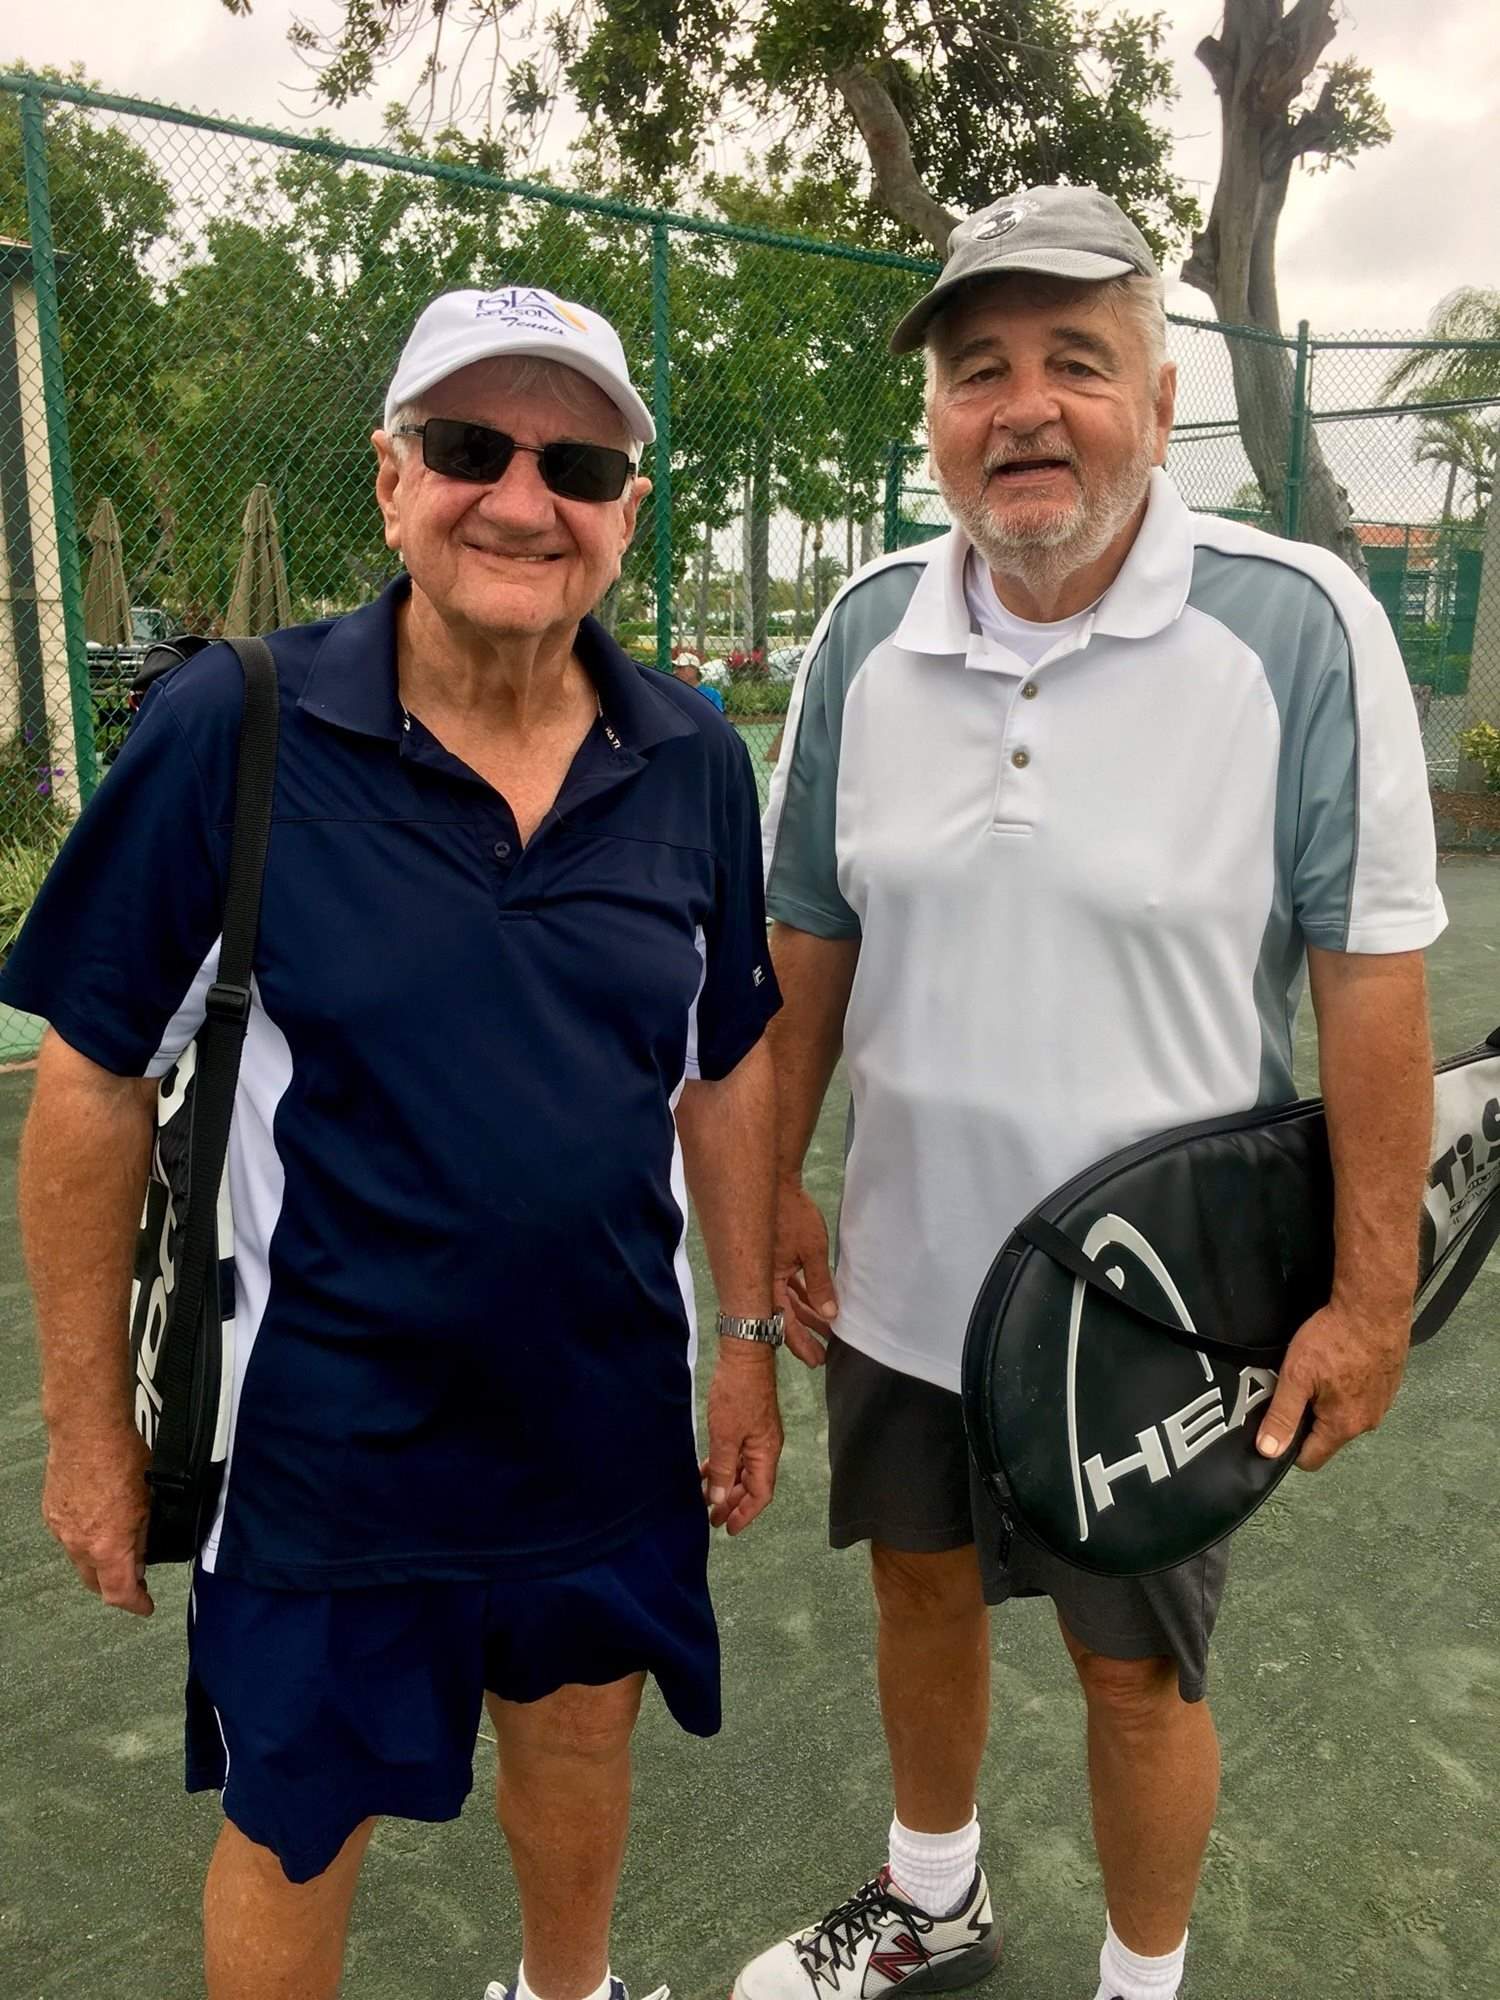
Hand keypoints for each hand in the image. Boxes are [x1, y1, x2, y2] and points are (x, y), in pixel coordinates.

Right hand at [42, 1422, 153, 1614]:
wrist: (87, 1429)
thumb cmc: (120, 1456)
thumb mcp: (151, 1502)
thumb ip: (145, 1537)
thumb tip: (143, 1556)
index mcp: (107, 1545)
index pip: (119, 1593)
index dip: (136, 1604)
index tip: (145, 1605)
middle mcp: (79, 1543)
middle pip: (95, 1582)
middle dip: (116, 1585)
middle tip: (136, 1577)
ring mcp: (61, 1528)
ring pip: (80, 1559)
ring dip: (99, 1559)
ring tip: (120, 1542)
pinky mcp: (52, 1512)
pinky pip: (69, 1536)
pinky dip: (85, 1537)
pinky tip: (99, 1520)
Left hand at [702, 1341, 782, 1534]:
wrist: (743, 1355)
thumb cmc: (737, 1394)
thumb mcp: (725, 1436)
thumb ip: (722, 1470)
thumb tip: (718, 1500)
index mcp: (766, 1453)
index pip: (761, 1494)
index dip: (745, 1514)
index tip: (728, 1529)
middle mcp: (765, 1448)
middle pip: (752, 1485)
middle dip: (733, 1504)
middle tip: (713, 1520)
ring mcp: (756, 1436)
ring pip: (742, 1470)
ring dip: (725, 1486)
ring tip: (706, 1501)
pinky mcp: (746, 1425)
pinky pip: (735, 1455)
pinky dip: (722, 1467)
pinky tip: (705, 1472)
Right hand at [775, 1180, 838, 1367]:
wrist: (775, 1185)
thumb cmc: (793, 1216)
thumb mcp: (813, 1250)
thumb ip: (819, 1283)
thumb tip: (829, 1314)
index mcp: (769, 1282)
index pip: (784, 1323)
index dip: (801, 1343)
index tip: (817, 1360)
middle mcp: (764, 1282)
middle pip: (784, 1317)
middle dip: (805, 1335)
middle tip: (823, 1354)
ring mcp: (769, 1272)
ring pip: (788, 1302)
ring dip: (806, 1316)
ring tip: (826, 1331)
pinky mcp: (774, 1262)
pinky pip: (787, 1287)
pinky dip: (801, 1298)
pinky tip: (816, 1307)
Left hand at [1256, 1299, 1409, 1470]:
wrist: (1373, 1307)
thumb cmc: (1334, 1339)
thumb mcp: (1296, 1376)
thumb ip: (1282, 1415)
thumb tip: (1268, 1450)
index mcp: (1343, 1426)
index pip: (1312, 1459)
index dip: (1290, 1447)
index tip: (1280, 1424)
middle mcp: (1367, 1422)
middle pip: (1328, 1436)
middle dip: (1309, 1418)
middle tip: (1297, 1387)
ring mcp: (1382, 1404)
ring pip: (1345, 1415)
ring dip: (1329, 1401)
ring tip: (1319, 1371)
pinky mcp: (1389, 1385)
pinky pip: (1362, 1397)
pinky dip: (1349, 1387)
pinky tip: (1341, 1363)